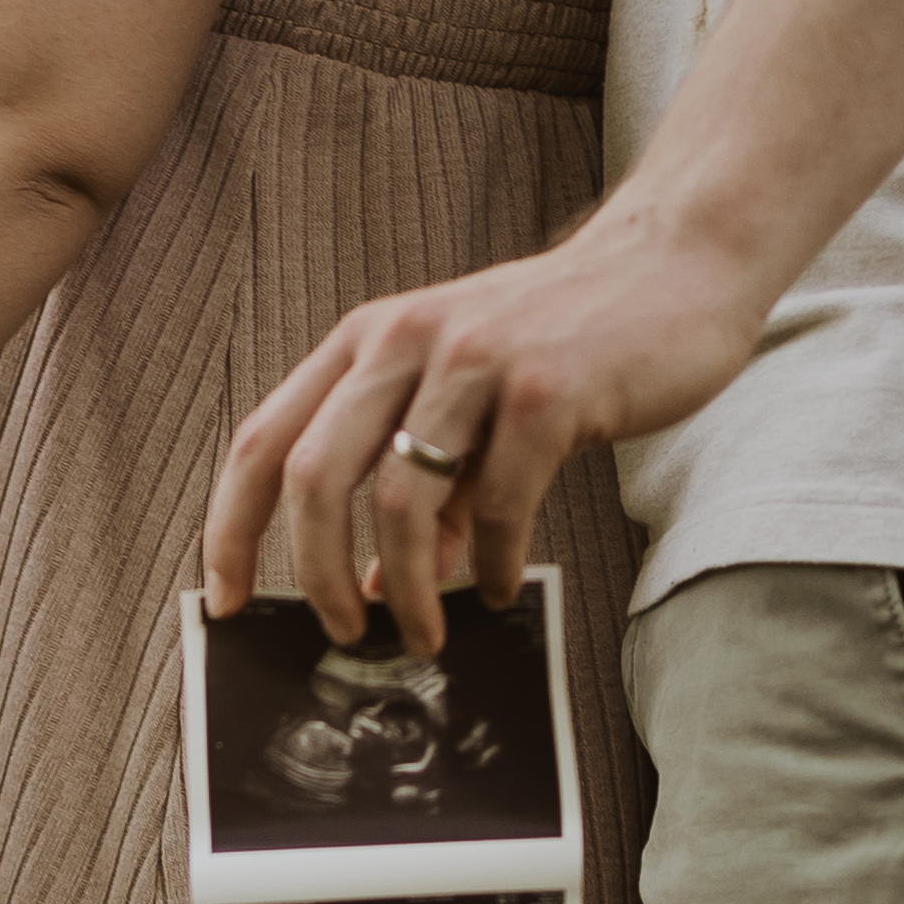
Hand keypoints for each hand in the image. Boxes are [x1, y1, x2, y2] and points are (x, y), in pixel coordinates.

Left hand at [199, 205, 772, 652]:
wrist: (677, 266)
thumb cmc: (564, 341)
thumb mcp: (465, 398)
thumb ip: (416, 475)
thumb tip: (379, 584)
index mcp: (369, 341)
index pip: (262, 440)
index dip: (229, 530)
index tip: (225, 601)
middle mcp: (407, 339)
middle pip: (312, 478)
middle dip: (316, 578)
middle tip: (344, 637)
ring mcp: (476, 361)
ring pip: (401, 503)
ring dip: (408, 593)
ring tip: (424, 635)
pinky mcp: (547, 390)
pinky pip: (496, 507)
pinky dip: (493, 566)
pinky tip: (501, 589)